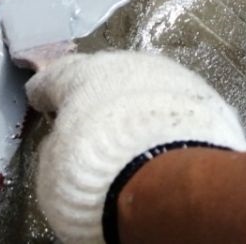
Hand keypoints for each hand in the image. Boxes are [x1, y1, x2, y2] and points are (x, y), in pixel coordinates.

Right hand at [25, 50, 245, 243]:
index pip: (54, 77)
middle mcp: (124, 64)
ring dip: (134, 105)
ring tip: (132, 136)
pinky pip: (173, 103)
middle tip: (91, 126)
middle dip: (96, 98)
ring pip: (142, 86)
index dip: (47, 92)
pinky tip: (162, 140)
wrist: (166, 180)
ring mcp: (167, 73)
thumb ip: (56, 144)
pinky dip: (164, 117)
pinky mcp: (201, 92)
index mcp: (79, 75)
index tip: (44, 102)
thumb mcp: (52, 168)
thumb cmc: (98, 173)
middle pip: (103, 78)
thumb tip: (63, 142)